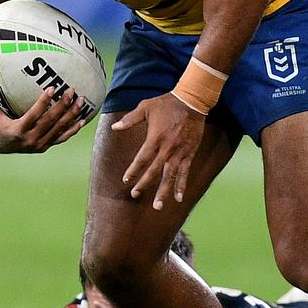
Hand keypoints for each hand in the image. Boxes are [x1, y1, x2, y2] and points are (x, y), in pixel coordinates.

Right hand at [0, 82, 89, 152]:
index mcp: (17, 131)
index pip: (34, 115)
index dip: (44, 102)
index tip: (52, 88)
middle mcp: (30, 140)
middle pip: (50, 121)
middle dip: (63, 106)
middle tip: (71, 90)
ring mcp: (38, 145)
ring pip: (59, 129)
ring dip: (72, 115)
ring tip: (81, 101)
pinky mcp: (44, 147)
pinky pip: (61, 138)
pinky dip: (72, 130)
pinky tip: (82, 121)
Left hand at [111, 93, 204, 209]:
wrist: (192, 102)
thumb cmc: (167, 103)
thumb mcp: (146, 107)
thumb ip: (130, 119)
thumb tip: (115, 127)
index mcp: (155, 137)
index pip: (142, 158)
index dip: (134, 170)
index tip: (126, 180)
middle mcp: (168, 148)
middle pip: (154, 171)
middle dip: (144, 184)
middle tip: (135, 195)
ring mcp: (180, 152)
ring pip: (170, 176)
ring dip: (163, 191)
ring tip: (157, 206)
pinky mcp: (189, 153)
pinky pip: (185, 172)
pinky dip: (181, 185)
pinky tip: (179, 198)